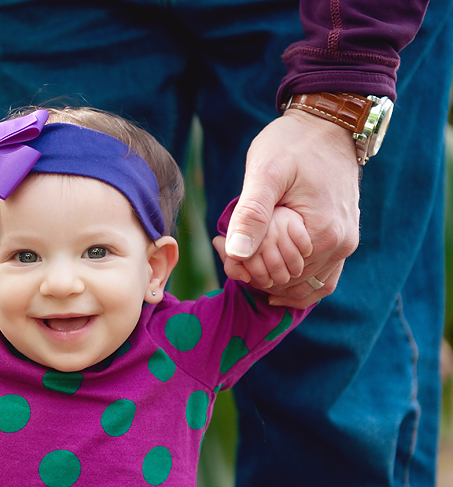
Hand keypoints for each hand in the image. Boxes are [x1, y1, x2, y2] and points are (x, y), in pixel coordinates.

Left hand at [223, 109, 359, 307]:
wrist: (327, 123)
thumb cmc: (293, 143)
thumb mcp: (265, 173)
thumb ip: (251, 213)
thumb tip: (236, 253)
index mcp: (322, 234)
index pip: (274, 276)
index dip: (243, 267)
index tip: (219, 243)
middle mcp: (340, 246)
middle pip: (287, 282)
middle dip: (252, 271)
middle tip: (223, 245)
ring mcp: (345, 245)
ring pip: (302, 284)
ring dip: (270, 275)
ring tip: (241, 250)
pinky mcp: (342, 240)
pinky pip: (320, 278)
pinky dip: (293, 279)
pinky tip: (267, 269)